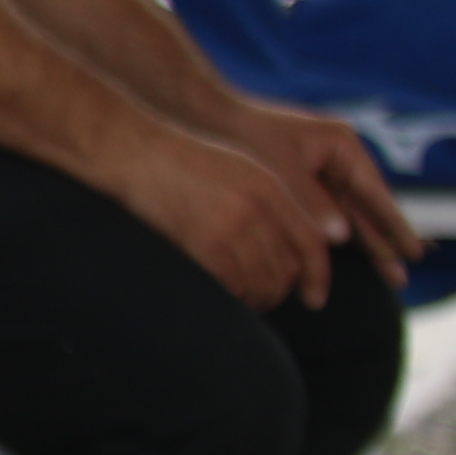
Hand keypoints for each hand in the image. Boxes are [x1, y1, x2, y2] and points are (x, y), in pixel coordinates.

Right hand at [124, 120, 346, 311]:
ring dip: (257, 299)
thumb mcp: (241, 167)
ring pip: (261, 283)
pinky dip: (234, 298)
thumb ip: (276, 199)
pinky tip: (227, 297)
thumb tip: (308, 241)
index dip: (318, 277)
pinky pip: (233, 286)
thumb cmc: (183, 160)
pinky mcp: (203, 244)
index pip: (311, 243)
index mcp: (270, 188)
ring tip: (246, 300)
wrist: (136, 154)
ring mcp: (230, 227)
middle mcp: (257, 208)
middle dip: (280, 291)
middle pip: (287, 269)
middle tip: (267, 297)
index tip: (315, 298)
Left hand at [221, 92, 425, 284]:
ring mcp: (323, 170)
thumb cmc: (246, 136)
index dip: (394, 225)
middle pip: (367, 208)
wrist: (209, 118)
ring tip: (390, 276)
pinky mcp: (304, 183)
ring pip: (350, 215)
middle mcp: (339, 158)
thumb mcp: (283, 168)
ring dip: (367, 244)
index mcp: (342, 144)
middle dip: (385, 242)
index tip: (413, 252)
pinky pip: (328, 215)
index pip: (375, 192)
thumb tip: (340, 237)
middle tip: (402, 276)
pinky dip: (338, 237)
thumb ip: (312, 201)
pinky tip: (353, 261)